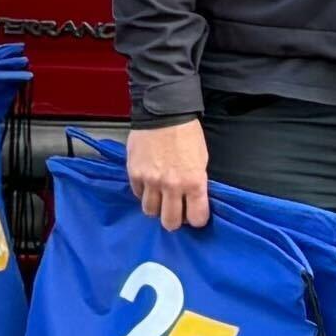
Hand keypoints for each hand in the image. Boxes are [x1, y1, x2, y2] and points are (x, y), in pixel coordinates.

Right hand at [125, 117, 213, 231]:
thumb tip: (191, 200)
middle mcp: (172, 186)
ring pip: (150, 211)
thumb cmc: (187, 134)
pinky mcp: (134, 174)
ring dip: (156, 207)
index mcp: (194, 182)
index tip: (194, 214)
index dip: (196, 218)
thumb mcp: (201, 160)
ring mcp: (151, 181)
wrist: (163, 113)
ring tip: (159, 198)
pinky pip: (138, 194)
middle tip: (175, 211)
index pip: (197, 218)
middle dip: (174, 220)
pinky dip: (144, 192)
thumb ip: (196, 183)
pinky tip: (149, 184)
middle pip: (170, 222)